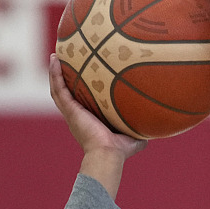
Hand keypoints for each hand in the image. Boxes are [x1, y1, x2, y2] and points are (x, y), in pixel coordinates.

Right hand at [49, 54, 145, 197]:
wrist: (109, 154)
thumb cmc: (121, 150)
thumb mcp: (134, 137)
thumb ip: (141, 129)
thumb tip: (155, 124)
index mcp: (89, 119)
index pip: (83, 100)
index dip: (81, 88)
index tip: (84, 74)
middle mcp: (78, 115)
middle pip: (68, 92)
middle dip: (65, 77)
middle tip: (65, 60)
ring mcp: (72, 112)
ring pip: (58, 88)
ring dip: (55, 72)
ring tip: (55, 55)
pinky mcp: (69, 109)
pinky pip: (58, 88)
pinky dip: (54, 74)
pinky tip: (54, 59)